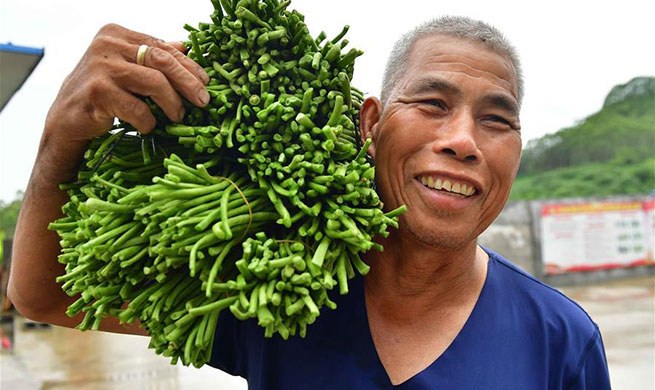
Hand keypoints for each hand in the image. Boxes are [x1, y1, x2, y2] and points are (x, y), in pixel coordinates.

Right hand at [45, 23, 210, 144]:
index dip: (188, 66)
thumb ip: (151, 56)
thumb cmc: (102, 92)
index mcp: (117, 34)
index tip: (205, 82)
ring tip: (178, 116)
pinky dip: (148, 121)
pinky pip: (137, 108)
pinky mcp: (97, 92)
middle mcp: (107, 45)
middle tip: (202, 100)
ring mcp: (101, 67)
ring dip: (172, 103)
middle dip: (188, 82)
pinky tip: (148, 127)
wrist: (67, 118)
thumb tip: (185, 47)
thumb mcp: (127, 68)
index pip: (162, 47)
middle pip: (162, 61)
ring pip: (155, 82)